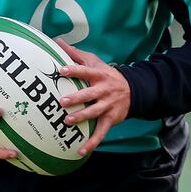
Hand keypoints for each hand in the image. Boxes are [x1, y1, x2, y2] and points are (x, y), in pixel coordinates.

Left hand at [55, 40, 130, 155]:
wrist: (134, 90)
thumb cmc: (106, 74)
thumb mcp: (95, 62)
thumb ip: (75, 54)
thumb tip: (56, 41)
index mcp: (99, 75)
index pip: (85, 71)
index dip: (74, 70)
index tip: (61, 70)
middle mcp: (104, 90)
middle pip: (89, 94)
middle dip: (77, 98)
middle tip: (62, 102)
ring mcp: (108, 106)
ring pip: (94, 113)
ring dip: (82, 118)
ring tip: (67, 122)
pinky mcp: (111, 119)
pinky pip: (101, 132)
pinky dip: (92, 143)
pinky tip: (80, 151)